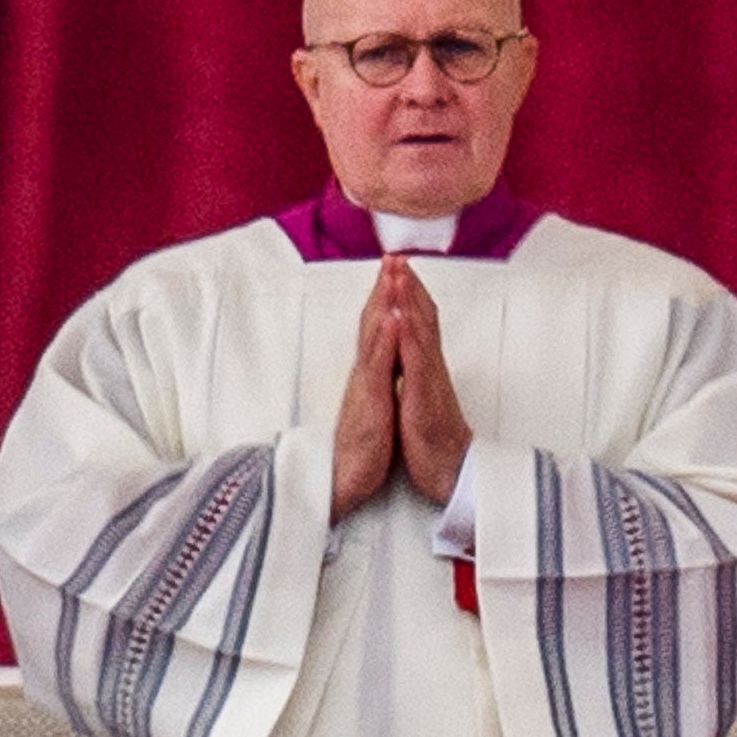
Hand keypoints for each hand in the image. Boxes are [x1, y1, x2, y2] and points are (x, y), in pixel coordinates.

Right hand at [329, 266, 404, 513]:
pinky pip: (378, 365)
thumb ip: (377, 385)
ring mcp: (365, 385)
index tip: (393, 272)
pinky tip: (392, 317)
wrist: (343, 480)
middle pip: (371, 322)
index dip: (384, 299)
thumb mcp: (372, 408)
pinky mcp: (369, 401)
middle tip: (392, 256)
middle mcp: (364, 374)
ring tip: (392, 273)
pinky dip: (385, 339)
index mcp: (368, 376)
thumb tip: (383, 369)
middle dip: (383, 288)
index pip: (375, 329)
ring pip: (373, 335)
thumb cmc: (360, 449)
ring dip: (383, 302)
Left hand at [380, 254, 473, 502]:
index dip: (410, 293)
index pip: (420, 322)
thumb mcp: (423, 398)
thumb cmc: (435, 440)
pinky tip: (401, 318)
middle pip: (422, 318)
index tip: (399, 266)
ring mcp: (428, 382)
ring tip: (399, 274)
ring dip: (409, 301)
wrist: (452, 473)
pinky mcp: (423, 400)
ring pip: (420, 334)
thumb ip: (419, 373)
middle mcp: (430, 369)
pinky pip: (416, 365)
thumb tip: (412, 355)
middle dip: (409, 285)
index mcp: (427, 369)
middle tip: (398, 255)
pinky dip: (409, 339)